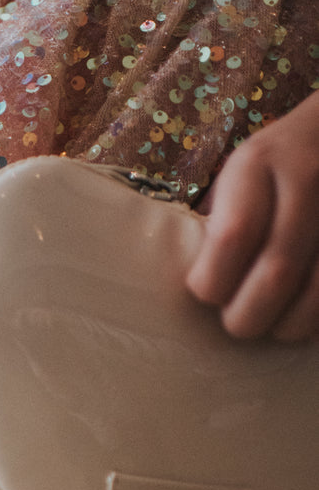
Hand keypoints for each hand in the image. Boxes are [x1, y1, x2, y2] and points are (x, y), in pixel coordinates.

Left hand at [186, 90, 318, 340]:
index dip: (212, 281)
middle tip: (236, 324)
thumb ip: (213, 226)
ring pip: (317, 292)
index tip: (204, 292)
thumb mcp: (237, 179)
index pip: (233, 235)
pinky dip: (317, 320)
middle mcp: (308, 178)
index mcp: (259, 163)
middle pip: (277, 271)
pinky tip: (303, 317)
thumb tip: (185, 298)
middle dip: (248, 315)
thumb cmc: (272, 168)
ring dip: (288, 326)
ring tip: (272, 325)